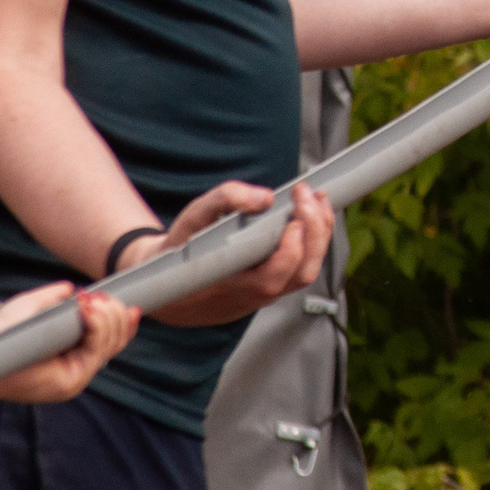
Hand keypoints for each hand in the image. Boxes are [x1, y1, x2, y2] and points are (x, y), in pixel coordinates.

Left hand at [0, 281, 142, 398]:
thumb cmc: (2, 331)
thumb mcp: (36, 307)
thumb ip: (56, 298)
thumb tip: (73, 288)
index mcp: (71, 357)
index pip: (110, 342)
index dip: (124, 324)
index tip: (132, 306)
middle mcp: (76, 371)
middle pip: (116, 342)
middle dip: (116, 315)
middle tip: (99, 298)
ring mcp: (74, 379)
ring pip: (109, 345)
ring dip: (106, 318)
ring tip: (89, 302)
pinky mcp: (69, 384)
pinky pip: (95, 352)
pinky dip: (96, 327)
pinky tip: (88, 311)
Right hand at [123, 184, 335, 328]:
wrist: (169, 284)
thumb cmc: (182, 248)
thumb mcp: (194, 217)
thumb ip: (226, 200)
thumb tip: (266, 198)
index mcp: (231, 284)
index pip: (273, 276)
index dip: (291, 248)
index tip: (293, 213)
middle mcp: (254, 294)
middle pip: (301, 274)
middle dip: (315, 232)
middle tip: (309, 195)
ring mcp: (267, 293)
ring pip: (306, 273)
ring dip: (320, 235)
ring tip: (317, 199)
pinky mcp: (273, 285)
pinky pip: (302, 267)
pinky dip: (313, 241)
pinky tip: (311, 214)